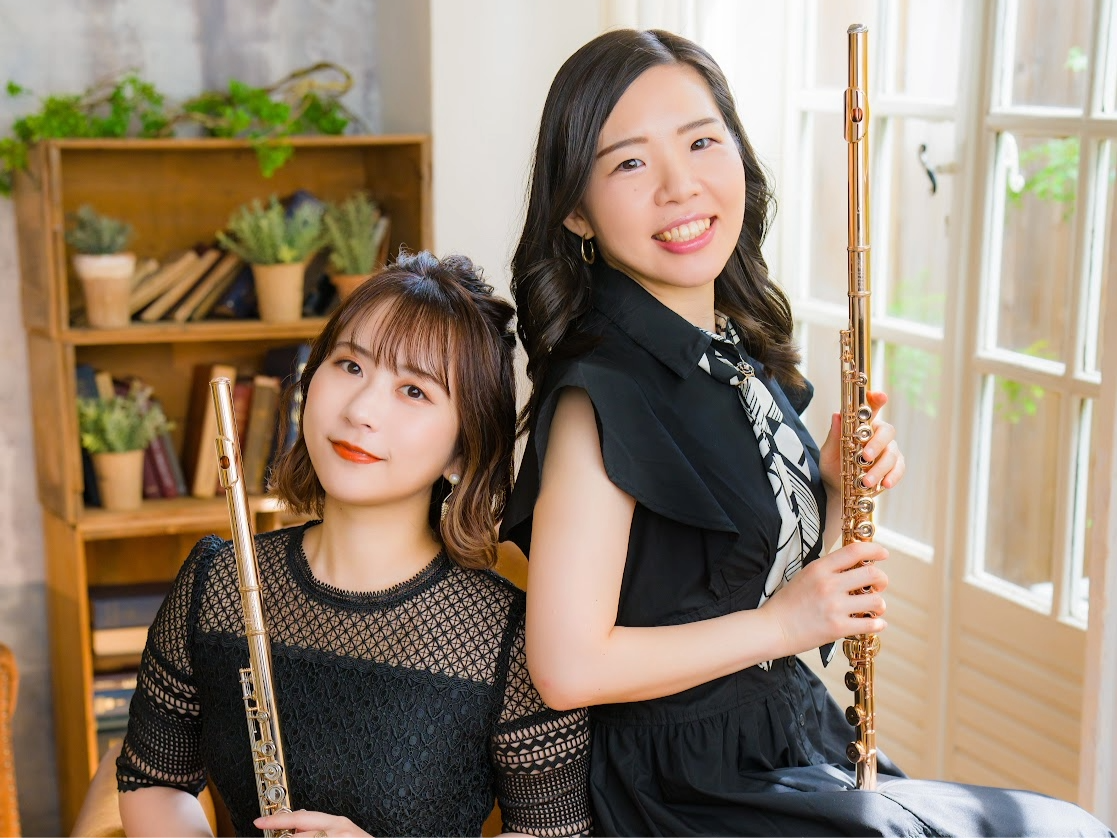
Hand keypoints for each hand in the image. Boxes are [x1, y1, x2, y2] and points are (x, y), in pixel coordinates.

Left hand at [255, 810, 372, 837]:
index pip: (301, 817)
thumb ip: (322, 827)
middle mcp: (337, 831)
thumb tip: (297, 828)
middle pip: (299, 834)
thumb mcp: (344, 832)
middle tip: (272, 832)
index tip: (259, 822)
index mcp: (337, 823)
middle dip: (284, 837)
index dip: (277, 819)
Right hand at [764, 540, 888, 655]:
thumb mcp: (805, 576)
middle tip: (880, 585)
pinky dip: (878, 624)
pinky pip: (870, 624)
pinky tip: (874, 623)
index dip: (874, 550)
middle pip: (872, 574)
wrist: (773, 628)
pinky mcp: (838, 628)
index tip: (883, 554)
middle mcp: (829, 585)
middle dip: (882, 579)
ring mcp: (834, 607)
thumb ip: (828, 569)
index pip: (855, 551)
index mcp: (820, 568)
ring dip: (880, 604)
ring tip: (874, 608)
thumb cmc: (788, 603)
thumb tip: (856, 565)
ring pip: (876, 601)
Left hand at [818, 390, 905, 495]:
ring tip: (865, 481)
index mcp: (862, 426)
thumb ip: (835, 436)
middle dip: (877, 444)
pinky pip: (899, 469)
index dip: (877, 400)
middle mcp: (878, 435)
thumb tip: (837, 414)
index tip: (879, 396)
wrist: (839, 490)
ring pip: (892, 454)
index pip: (871, 408)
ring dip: (879, 468)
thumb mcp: (829, 453)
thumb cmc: (834, 467)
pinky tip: (884, 484)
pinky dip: (892, 477)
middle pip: (887, 431)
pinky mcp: (895, 467)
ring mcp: (889, 450)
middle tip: (865, 457)